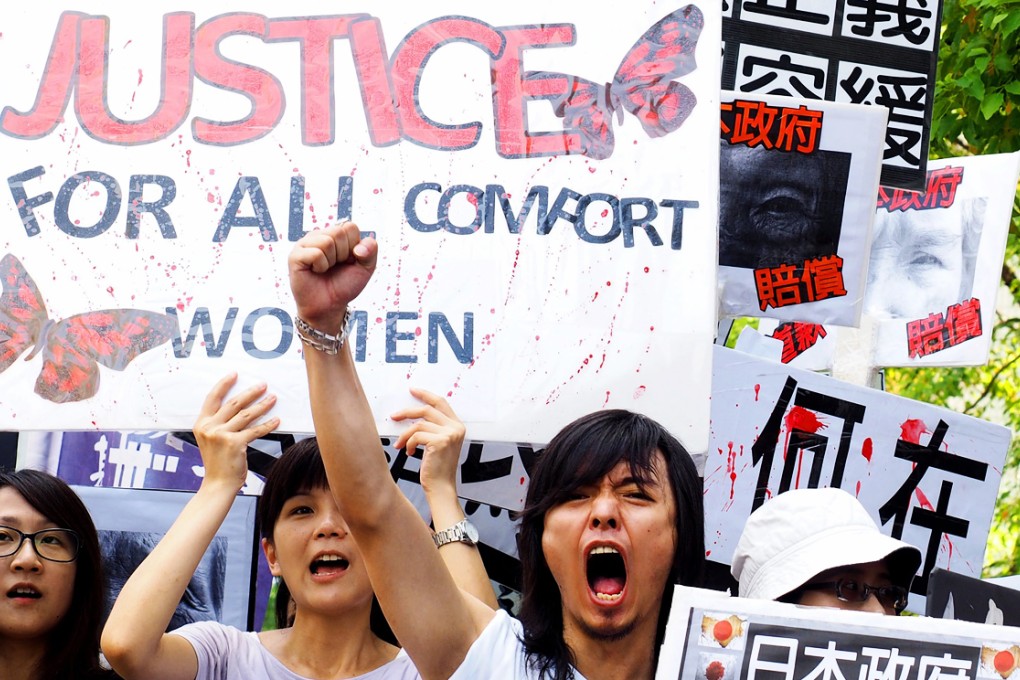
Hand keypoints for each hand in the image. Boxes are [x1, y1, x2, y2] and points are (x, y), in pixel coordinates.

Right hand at [193, 373, 279, 491]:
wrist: (217, 484)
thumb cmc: (217, 462)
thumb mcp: (210, 439)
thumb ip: (218, 423)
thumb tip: (240, 406)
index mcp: (201, 424)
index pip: (212, 398)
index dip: (224, 384)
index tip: (234, 374)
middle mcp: (209, 427)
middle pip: (233, 403)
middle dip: (250, 392)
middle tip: (262, 385)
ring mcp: (221, 435)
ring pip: (246, 415)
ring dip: (262, 405)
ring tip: (272, 399)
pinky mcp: (235, 444)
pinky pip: (255, 430)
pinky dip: (267, 424)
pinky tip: (276, 420)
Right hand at [288, 221, 376, 330]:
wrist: (330, 306)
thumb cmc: (345, 285)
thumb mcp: (366, 268)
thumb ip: (371, 251)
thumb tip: (359, 247)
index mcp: (335, 234)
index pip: (350, 227)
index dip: (354, 247)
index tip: (348, 260)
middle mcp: (319, 235)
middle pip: (338, 232)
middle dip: (343, 254)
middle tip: (335, 266)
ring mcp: (305, 244)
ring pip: (327, 241)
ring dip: (331, 261)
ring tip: (325, 269)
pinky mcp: (295, 256)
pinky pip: (315, 253)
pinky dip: (321, 266)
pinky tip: (316, 271)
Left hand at [391, 388, 465, 496]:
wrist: (441, 487)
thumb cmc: (437, 468)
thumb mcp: (438, 444)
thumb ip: (432, 428)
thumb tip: (412, 417)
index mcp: (457, 426)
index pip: (441, 402)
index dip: (426, 394)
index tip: (412, 390)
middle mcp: (456, 428)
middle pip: (427, 410)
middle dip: (407, 412)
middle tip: (394, 416)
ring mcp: (450, 434)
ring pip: (418, 425)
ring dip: (405, 435)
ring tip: (401, 445)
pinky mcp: (441, 441)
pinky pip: (416, 435)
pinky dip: (408, 443)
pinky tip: (409, 452)